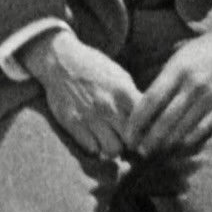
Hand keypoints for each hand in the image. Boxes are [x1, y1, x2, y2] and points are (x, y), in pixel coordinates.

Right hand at [25, 32, 139, 159]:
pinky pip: (92, 148)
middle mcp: (108, 106)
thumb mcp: (120, 76)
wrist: (60, 61)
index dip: (151, 130)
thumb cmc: (95, 68)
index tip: (149, 133)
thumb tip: (149, 117)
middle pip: (132, 140)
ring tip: (114, 141)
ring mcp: (90, 117)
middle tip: (133, 142)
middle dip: (135, 144)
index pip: (146, 120)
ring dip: (116, 148)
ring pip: (113, 150)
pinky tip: (97, 139)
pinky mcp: (73, 124)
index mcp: (124, 92)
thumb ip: (133, 97)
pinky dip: (97, 148)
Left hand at [127, 15, 211, 156]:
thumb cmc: (204, 49)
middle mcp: (193, 83)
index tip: (128, 134)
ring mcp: (209, 95)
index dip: (136, 121)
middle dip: (148, 139)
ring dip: (165, 143)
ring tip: (154, 151)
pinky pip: (202, 128)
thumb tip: (143, 105)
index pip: (150, 100)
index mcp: (178, 69)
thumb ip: (163, 78)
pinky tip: (178, 145)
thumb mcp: (180, 56)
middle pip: (164, 120)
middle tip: (138, 150)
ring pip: (182, 127)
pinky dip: (188, 139)